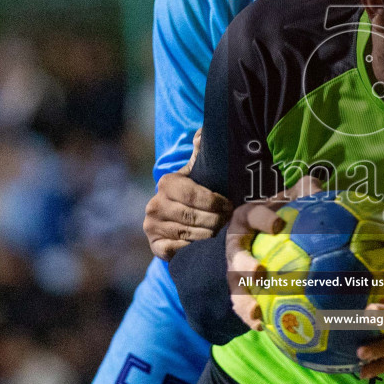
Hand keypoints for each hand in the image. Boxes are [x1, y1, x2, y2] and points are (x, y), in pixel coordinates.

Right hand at [144, 128, 232, 259]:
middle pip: (192, 216)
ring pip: (189, 234)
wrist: (178, 221)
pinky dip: (194, 249)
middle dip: (216, 221)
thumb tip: (202, 133)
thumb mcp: (199, 172)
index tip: (230, 207)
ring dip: (210, 236)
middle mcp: (154, 204)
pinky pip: (178, 250)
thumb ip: (202, 152)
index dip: (215, 202)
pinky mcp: (155, 247)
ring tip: (222, 234)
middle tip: (230, 223)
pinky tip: (205, 246)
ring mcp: (152, 226)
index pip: (193, 193)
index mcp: (166, 183)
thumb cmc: (195, 194)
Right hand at [225, 174, 325, 330]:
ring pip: (235, 286)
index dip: (263, 218)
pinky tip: (263, 329)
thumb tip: (319, 186)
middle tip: (260, 273)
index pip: (253, 215)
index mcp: (247, 219)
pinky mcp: (238, 289)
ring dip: (245, 301)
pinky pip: (242, 305)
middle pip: (237, 257)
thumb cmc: (278, 217)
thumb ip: (303, 191)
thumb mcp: (287, 201)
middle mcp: (236, 245)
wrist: (256, 239)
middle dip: (245, 266)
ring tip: (258, 315)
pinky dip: (250, 317)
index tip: (277, 225)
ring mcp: (234, 270)